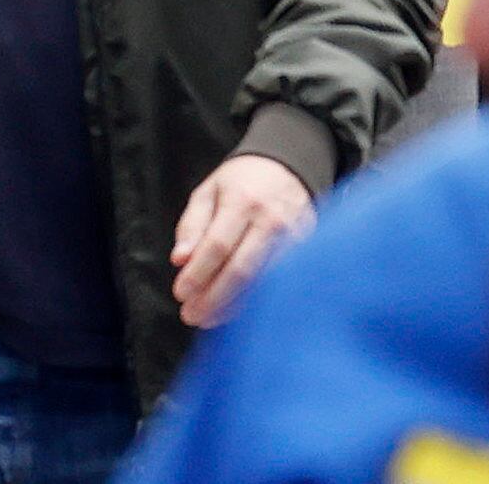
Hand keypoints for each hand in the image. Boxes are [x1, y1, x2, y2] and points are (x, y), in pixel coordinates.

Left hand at [169, 152, 314, 327]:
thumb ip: (192, 226)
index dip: (198, 273)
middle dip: (213, 298)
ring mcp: (295, 238)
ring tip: (208, 319)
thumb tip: (180, 260)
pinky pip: (280, 285)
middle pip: (242, 270)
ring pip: (263, 284)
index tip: (180, 293)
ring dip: (233, 306)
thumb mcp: (208, 193)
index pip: (218, 245)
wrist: (287, 169)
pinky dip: (257, 303)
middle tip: (191, 316)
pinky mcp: (308, 252)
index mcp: (242, 200)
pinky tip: (236, 311)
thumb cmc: (240, 184)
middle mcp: (272, 221)